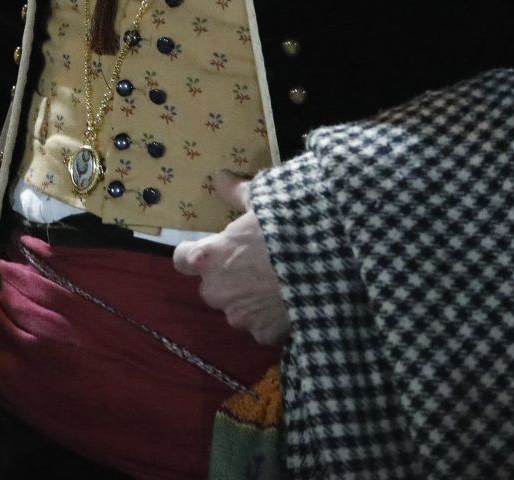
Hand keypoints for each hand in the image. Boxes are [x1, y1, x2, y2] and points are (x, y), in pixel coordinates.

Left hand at [172, 171, 287, 344]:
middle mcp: (216, 290)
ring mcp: (240, 316)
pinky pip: (262, 328)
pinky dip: (272, 320)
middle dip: (228, 279)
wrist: (331, 262)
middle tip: (254, 266)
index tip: (212, 249)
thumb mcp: (262, 202)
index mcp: (207, 257)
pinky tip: (290, 303)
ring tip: (277, 286)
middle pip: (212, 286)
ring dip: (250, 301)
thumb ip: (235, 194)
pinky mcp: (265, 334)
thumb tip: (219, 178)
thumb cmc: (288, 226)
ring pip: (237, 309)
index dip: (195, 254)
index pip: (182, 259)